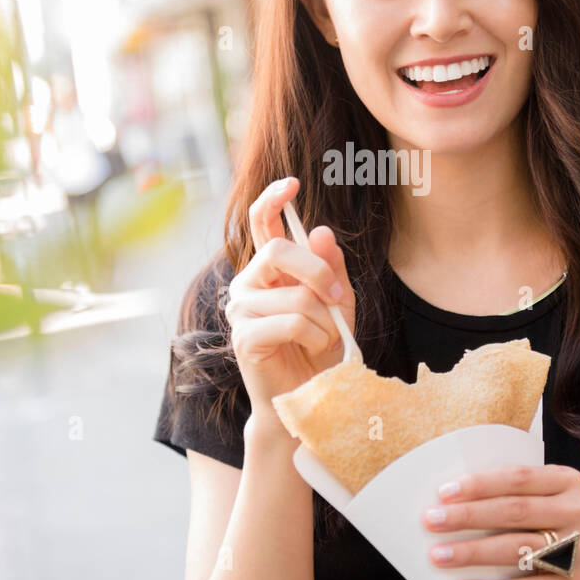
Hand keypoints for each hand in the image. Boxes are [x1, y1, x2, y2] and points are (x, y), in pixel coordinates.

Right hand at [225, 176, 355, 422]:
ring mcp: (241, 309)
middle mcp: (248, 283)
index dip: (272, 198)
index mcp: (269, 269)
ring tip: (322, 338)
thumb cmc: (323, 349)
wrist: (311, 396)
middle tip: (337, 299)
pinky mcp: (244, 337)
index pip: (261, 223)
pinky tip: (311, 349)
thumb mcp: (339, 302)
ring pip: (296, 295)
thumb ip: (332, 267)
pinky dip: (314, 336)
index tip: (292, 183)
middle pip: (281, 250)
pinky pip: (291, 322)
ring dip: (324, 320)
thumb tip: (320, 230)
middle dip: (319, 272)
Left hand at [422, 464, 579, 579]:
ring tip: (439, 555)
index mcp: (568, 482)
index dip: (479, 484)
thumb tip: (452, 502)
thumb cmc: (556, 529)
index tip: (444, 493)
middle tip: (432, 521)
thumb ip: (513, 496)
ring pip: (518, 548)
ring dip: (473, 552)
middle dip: (468, 516)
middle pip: (515, 511)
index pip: (518, 478)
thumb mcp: (545, 502)